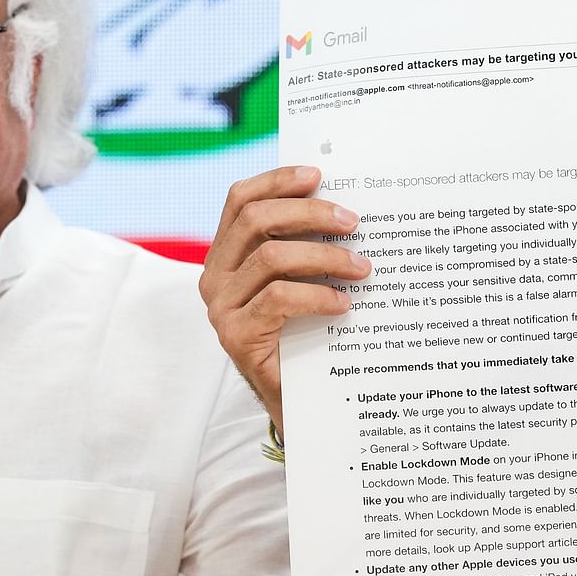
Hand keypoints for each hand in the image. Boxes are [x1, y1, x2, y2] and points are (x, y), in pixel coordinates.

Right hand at [199, 165, 367, 426]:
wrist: (297, 399)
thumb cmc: (304, 333)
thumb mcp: (301, 280)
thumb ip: (305, 245)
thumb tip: (345, 207)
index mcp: (226, 253)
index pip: (240, 200)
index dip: (276, 181)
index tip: (318, 176)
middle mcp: (215, 276)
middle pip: (256, 220)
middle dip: (309, 214)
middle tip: (353, 222)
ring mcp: (221, 306)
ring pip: (271, 257)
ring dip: (324, 257)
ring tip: (362, 267)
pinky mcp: (235, 335)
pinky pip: (278, 298)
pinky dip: (317, 295)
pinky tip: (344, 303)